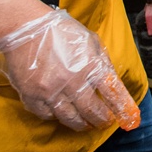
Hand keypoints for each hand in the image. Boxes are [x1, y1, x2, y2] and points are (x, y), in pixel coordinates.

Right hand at [0, 9, 140, 131]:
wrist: (25, 27)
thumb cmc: (60, 31)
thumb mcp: (90, 40)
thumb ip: (102, 61)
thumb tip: (111, 80)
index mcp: (90, 65)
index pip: (112, 93)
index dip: (122, 107)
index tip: (126, 116)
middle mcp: (71, 81)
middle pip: (92, 111)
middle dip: (102, 120)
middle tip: (105, 122)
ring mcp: (50, 90)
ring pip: (70, 118)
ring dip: (82, 124)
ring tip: (86, 124)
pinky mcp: (31, 95)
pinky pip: (46, 115)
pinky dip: (56, 116)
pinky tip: (61, 113)